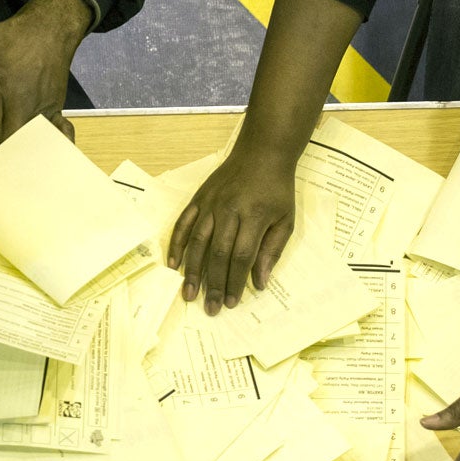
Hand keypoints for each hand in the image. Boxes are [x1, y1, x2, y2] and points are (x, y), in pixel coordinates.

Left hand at [0, 0, 91, 164]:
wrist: (48, 28)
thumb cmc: (3, 38)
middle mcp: (21, 101)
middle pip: (12, 141)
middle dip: (2, 165)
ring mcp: (42, 107)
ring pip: (34, 144)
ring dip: (25, 163)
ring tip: (14, 187)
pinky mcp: (57, 110)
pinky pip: (59, 137)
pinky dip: (54, 152)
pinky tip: (47, 170)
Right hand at [167, 143, 295, 312]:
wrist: (262, 152)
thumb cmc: (277, 189)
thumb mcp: (286, 220)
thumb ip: (272, 251)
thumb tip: (260, 283)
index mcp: (254, 216)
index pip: (242, 256)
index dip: (236, 281)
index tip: (232, 302)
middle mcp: (229, 210)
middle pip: (218, 253)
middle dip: (213, 284)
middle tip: (210, 308)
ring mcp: (211, 203)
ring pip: (198, 241)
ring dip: (192, 270)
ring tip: (189, 293)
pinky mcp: (199, 198)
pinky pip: (184, 223)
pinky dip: (177, 243)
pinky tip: (173, 263)